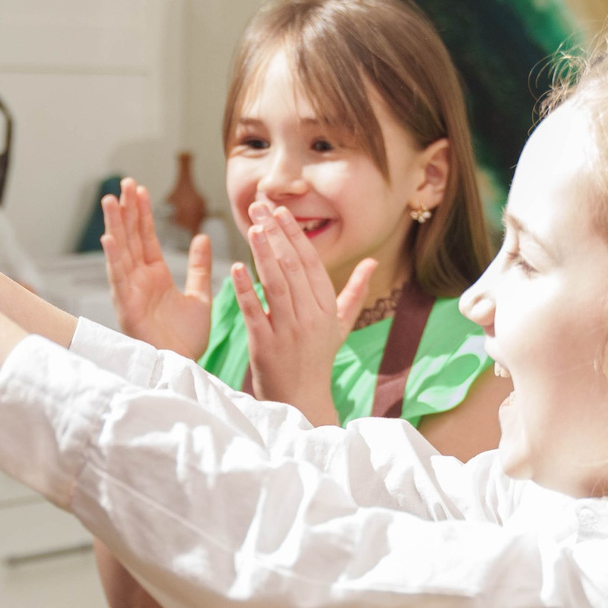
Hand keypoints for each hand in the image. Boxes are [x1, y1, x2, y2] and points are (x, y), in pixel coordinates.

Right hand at [100, 180, 211, 358]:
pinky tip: (110, 238)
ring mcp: (130, 293)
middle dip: (127, 211)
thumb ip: (199, 267)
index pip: (146, 237)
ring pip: (121, 252)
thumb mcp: (199, 297)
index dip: (142, 213)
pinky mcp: (126, 308)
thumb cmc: (187, 339)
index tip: (140, 189)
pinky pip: (119, 279)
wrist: (185, 366)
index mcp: (155, 276)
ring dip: (115, 226)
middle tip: (125, 182)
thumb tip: (202, 237)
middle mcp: (139, 280)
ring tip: (111, 200)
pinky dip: (114, 258)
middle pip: (130, 238)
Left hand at [234, 198, 376, 428]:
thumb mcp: (341, 325)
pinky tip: (235, 267)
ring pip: (276, 286)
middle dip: (275, 234)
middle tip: (259, 207)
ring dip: (263, 254)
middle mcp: (311, 319)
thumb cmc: (318, 358)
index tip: (281, 212)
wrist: (301, 400)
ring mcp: (288, 333)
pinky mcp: (265, 347)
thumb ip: (354, 291)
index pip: (312, 264)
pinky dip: (244, 290)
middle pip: (292, 268)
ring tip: (252, 227)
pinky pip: (255, 313)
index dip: (296, 236)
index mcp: (327, 310)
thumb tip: (372, 261)